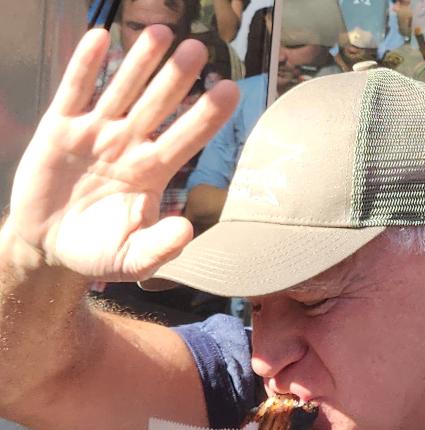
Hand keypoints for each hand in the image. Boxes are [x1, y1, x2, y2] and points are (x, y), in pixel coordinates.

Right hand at [3, 27, 237, 279]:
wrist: (48, 246)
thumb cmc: (99, 251)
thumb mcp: (132, 258)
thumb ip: (161, 246)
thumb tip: (187, 230)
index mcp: (153, 173)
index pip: (186, 139)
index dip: (207, 116)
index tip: (230, 91)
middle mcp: (129, 145)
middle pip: (159, 105)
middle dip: (177, 78)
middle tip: (198, 49)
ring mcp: (96, 133)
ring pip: (122, 90)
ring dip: (140, 62)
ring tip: (160, 31)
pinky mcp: (59, 128)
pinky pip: (75, 91)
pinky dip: (86, 65)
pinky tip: (100, 38)